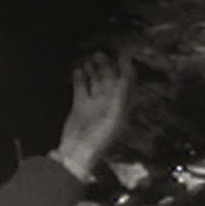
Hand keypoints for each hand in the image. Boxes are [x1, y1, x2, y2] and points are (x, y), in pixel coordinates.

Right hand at [54, 51, 132, 179]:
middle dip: (107, 66)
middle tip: (99, 54)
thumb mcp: (115, 116)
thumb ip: (121, 95)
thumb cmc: (99, 137)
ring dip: (94, 70)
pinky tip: (78, 70)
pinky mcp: (80, 105)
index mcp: (121, 105)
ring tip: (89, 59)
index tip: (122, 53)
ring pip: (96, 81)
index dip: (126, 68)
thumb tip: (126, 74)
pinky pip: (81, 88)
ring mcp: (94, 103)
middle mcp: (109, 102)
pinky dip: (80, 78)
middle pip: (110, 79)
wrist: (77, 152)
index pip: (126, 82)